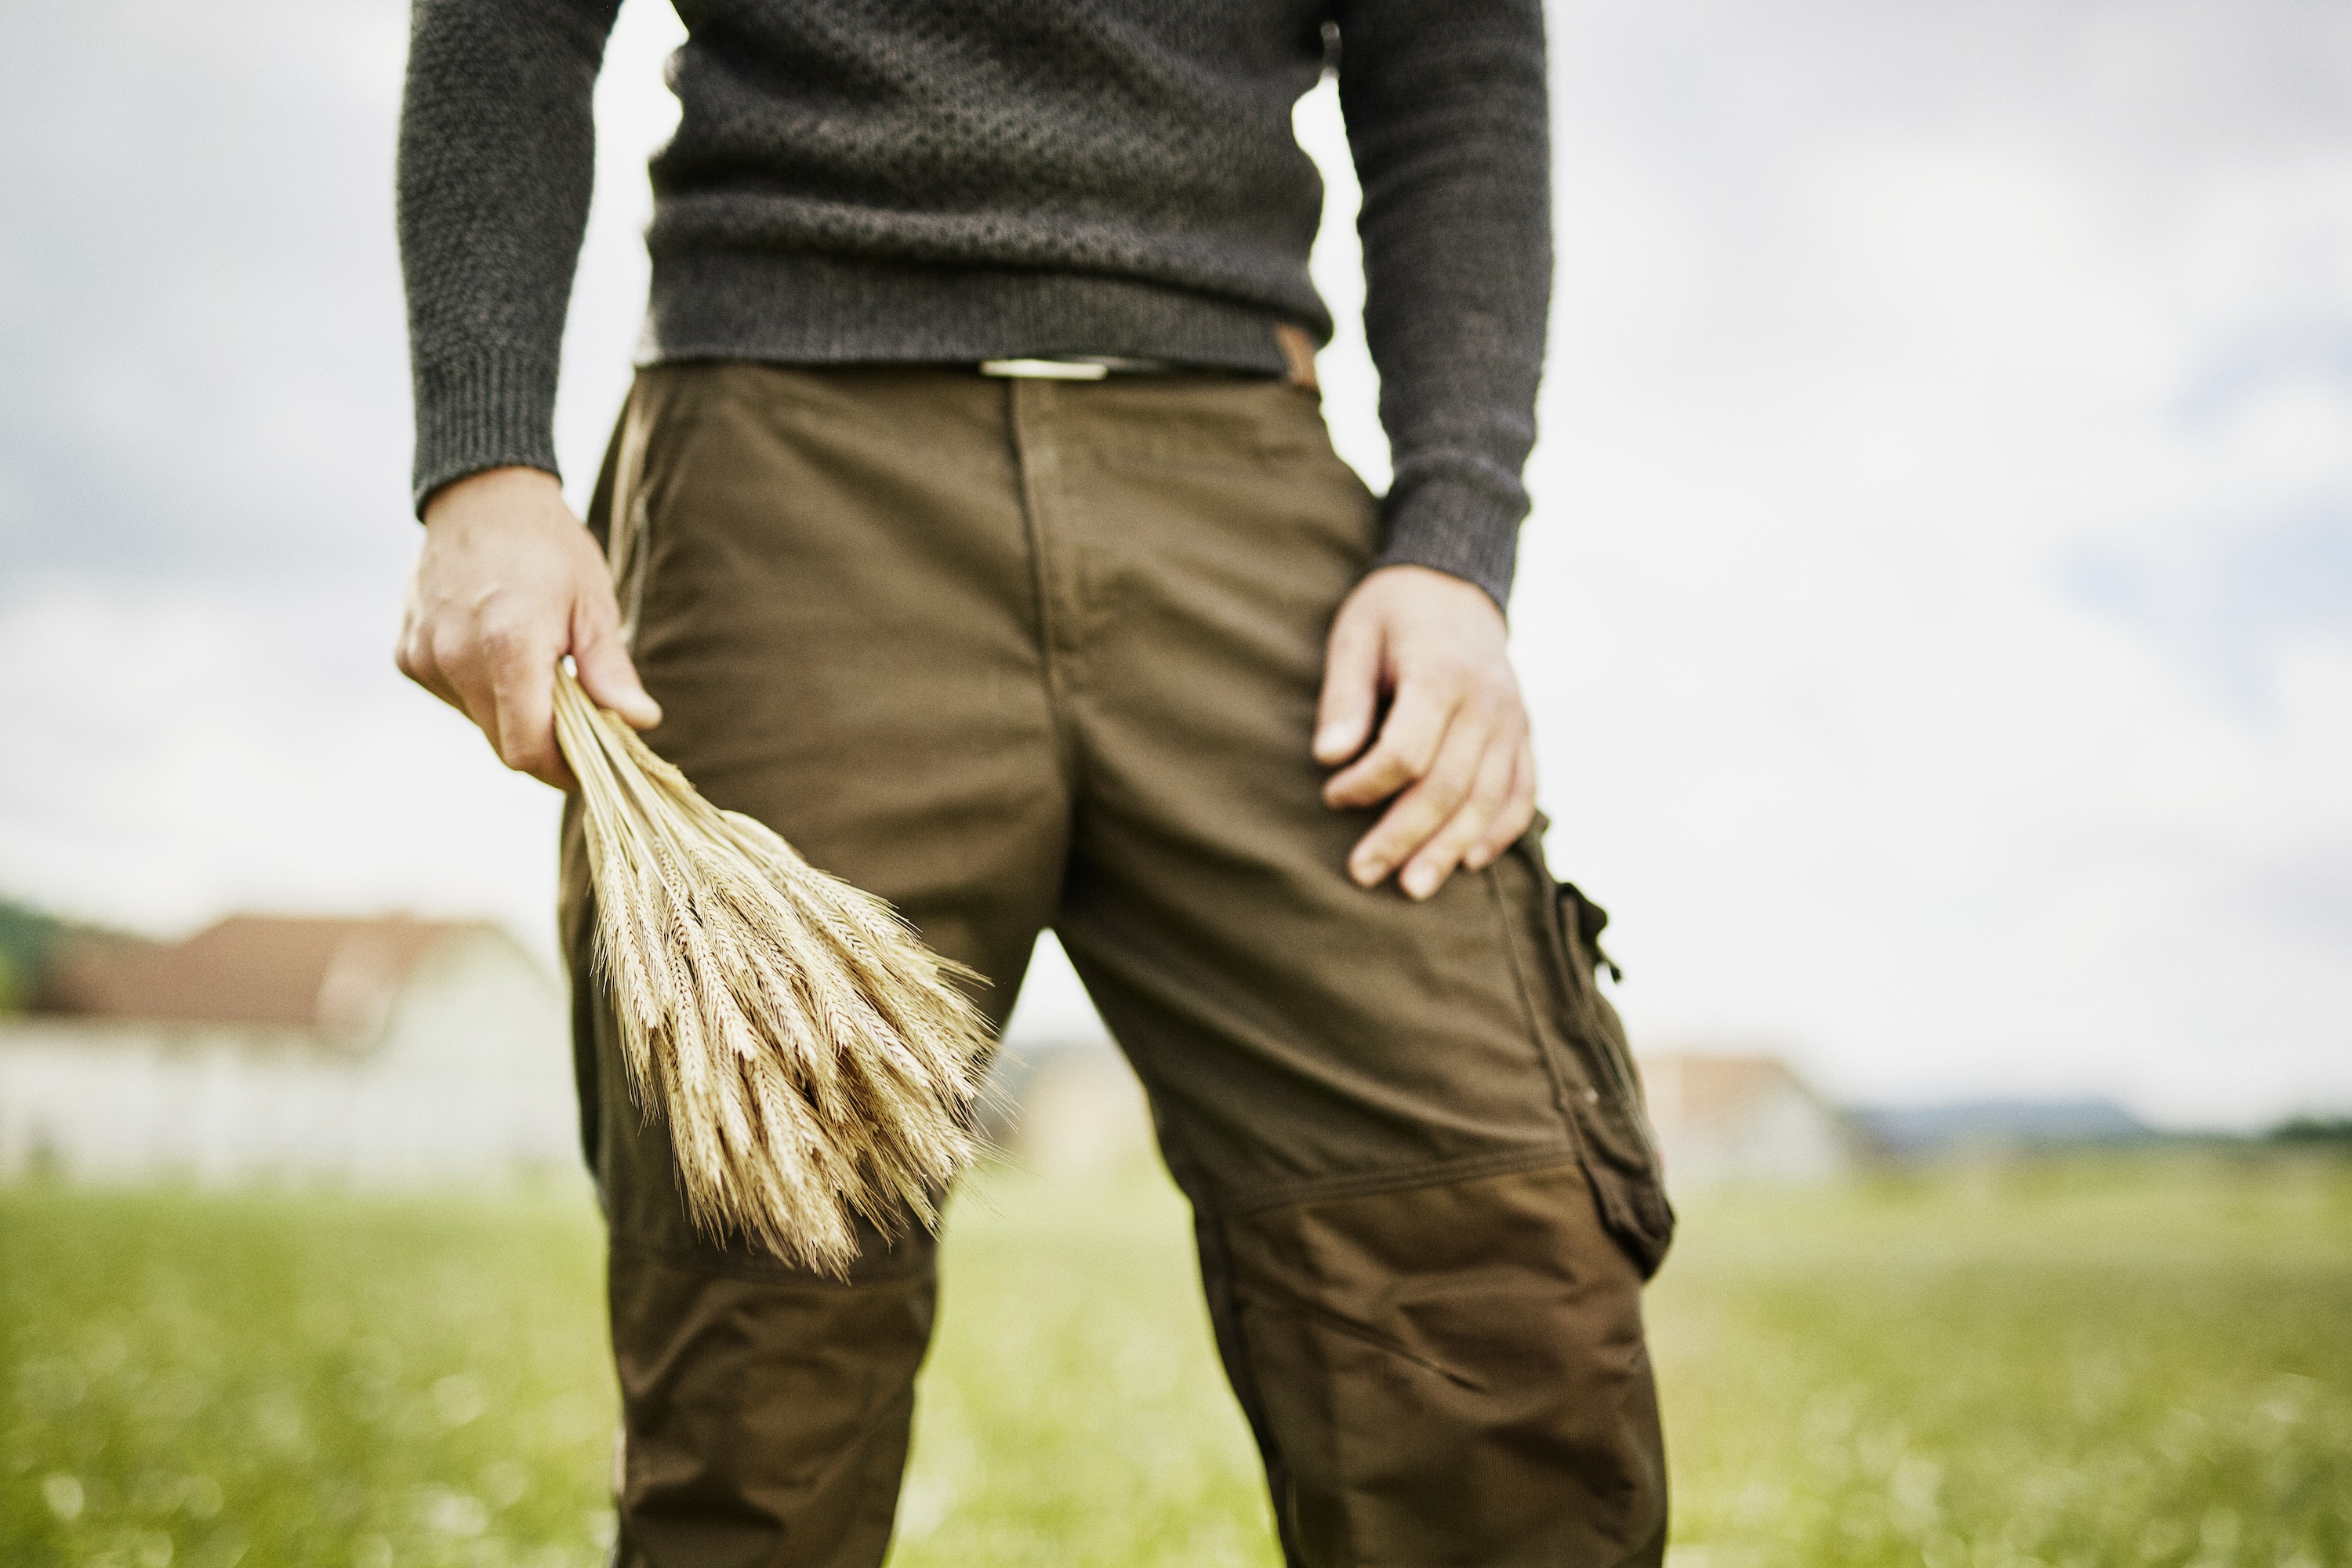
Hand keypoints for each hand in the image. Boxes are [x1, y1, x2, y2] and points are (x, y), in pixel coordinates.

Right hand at [395, 466, 660, 788]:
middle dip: (543, 743)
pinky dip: (479, 690)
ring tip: (537, 669)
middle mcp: (455, 656)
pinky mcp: (407, 653)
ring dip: (511, 713)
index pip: (527, 749)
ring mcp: (424, 656)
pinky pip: (451, 695)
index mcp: (508, 646)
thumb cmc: (549, 548)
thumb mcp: (593, 605)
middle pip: (501, 743)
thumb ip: (609, 671)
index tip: (591, 763)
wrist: (482, 495)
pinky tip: (495, 650)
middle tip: (577, 719)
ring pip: (476, 721)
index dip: (562, 769)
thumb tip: (640, 721)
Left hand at [1313, 565, 1537, 899]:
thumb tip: (1329, 757)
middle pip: (1448, 786)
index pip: (1408, 751)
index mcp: (1442, 673)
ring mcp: (1512, 720)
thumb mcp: (1353, 635)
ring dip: (1450, 848)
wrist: (1455, 584)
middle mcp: (1487, 701)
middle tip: (1363, 873)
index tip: (1331, 796)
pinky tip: (1469, 861)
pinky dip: (1501, 831)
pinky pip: (1522, 791)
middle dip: (1404, 836)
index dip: (1367, 784)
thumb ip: (1343, 697)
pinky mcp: (1524, 733)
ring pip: (1487, 799)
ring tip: (1413, 886)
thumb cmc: (1392, 613)